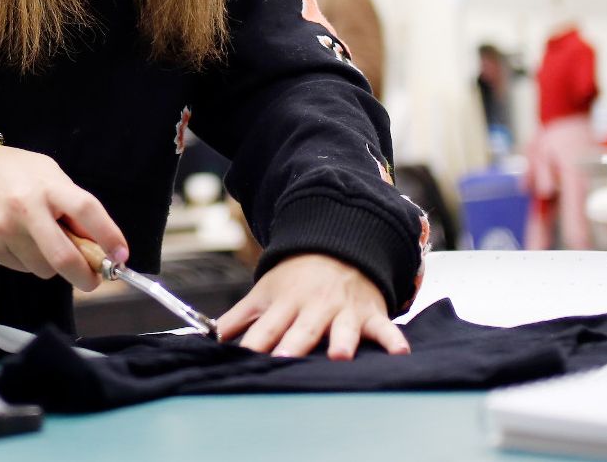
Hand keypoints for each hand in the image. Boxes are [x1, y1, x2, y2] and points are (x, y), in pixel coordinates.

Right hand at [0, 143, 126, 290]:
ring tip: (44, 243)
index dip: (109, 236)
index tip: (121, 256)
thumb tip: (97, 242)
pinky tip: (20, 241)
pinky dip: (29, 262)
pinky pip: (22, 269)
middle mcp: (26, 209)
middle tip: (93, 278)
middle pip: (65, 258)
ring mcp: (4, 230)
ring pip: (44, 269)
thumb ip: (72, 204)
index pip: (87, 212)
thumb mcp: (49, 174)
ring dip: (53, 265)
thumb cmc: (15, 171)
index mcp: (48, 186)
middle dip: (86, 276)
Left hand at [217, 253, 406, 358]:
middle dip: (294, 344)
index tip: (244, 360)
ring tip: (339, 356)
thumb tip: (206, 339)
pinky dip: (393, 339)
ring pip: (342, 328)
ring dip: (342, 341)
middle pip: (302, 329)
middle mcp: (314, 308)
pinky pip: (384, 327)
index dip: (255, 343)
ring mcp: (343, 311)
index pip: (266, 328)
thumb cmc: (296, 278)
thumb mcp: (263, 293)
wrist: (338, 246)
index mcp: (284, 304)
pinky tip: (399, 352)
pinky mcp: (369, 314)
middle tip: (283, 360)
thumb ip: (237, 319)